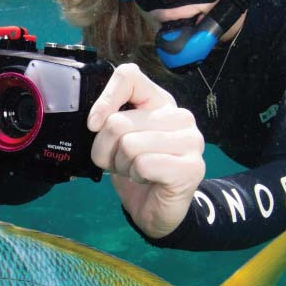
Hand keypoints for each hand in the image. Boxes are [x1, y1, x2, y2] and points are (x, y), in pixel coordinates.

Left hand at [88, 63, 205, 238]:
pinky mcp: (191, 167)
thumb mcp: (118, 140)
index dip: (105, 99)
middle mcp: (180, 116)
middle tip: (120, 162)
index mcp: (160, 102)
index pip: (129, 75)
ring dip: (122, 165)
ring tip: (135, 171)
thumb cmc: (136, 170)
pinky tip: (147, 180)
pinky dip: (136, 176)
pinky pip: (144, 164)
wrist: (156, 210)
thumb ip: (110, 121)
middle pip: (119, 122)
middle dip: (107, 150)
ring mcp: (190, 141)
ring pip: (129, 145)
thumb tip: (95, 119)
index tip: (93, 124)